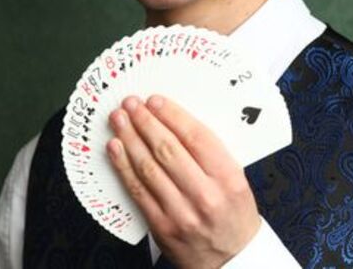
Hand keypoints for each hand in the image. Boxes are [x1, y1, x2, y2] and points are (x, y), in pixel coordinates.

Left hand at [107, 94, 260, 268]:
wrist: (232, 259)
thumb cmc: (234, 215)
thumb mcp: (236, 180)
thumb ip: (212, 154)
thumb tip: (175, 121)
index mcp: (228, 178)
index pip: (196, 137)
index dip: (172, 115)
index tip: (155, 101)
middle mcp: (205, 195)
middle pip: (168, 149)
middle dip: (146, 122)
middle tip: (132, 104)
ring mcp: (181, 212)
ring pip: (149, 167)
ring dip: (130, 139)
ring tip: (119, 119)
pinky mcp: (162, 226)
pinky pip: (138, 190)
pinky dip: (123, 166)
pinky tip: (115, 148)